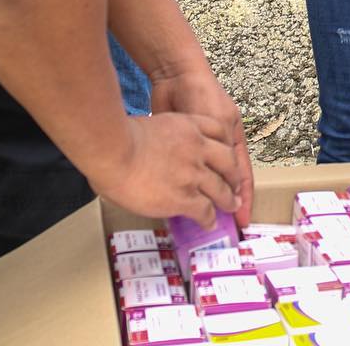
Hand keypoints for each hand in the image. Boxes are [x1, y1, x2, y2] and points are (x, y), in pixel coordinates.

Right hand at [88, 112, 242, 223]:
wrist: (114, 151)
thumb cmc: (118, 137)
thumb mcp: (147, 125)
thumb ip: (157, 136)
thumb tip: (145, 149)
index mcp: (187, 126)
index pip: (218, 130)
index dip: (224, 144)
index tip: (224, 153)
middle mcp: (197, 147)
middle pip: (227, 160)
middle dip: (233, 174)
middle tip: (235, 183)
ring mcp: (194, 173)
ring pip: (221, 188)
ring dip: (228, 200)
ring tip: (230, 206)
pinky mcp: (185, 197)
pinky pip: (205, 210)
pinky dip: (210, 218)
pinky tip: (209, 224)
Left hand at [151, 69, 253, 226]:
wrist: (174, 74)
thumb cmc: (202, 94)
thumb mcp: (218, 123)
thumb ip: (222, 150)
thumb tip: (225, 181)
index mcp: (233, 138)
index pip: (242, 176)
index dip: (243, 199)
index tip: (243, 222)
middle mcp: (218, 145)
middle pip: (225, 179)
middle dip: (225, 201)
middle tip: (222, 224)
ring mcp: (198, 145)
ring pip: (204, 178)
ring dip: (203, 195)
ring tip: (200, 217)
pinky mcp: (179, 145)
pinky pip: (185, 171)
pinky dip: (184, 183)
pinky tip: (179, 197)